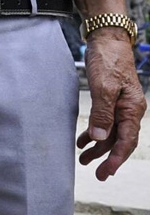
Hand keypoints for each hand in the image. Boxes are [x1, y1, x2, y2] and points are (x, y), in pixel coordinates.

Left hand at [78, 30, 144, 179]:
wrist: (107, 40)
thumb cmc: (108, 60)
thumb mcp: (104, 87)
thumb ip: (102, 113)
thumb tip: (101, 138)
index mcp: (132, 108)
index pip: (127, 141)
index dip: (116, 159)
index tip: (105, 173)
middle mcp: (129, 110)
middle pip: (120, 141)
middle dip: (108, 159)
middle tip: (96, 174)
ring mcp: (120, 106)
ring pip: (111, 134)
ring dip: (98, 148)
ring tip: (83, 160)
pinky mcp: (110, 100)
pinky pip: (104, 123)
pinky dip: (94, 134)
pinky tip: (82, 141)